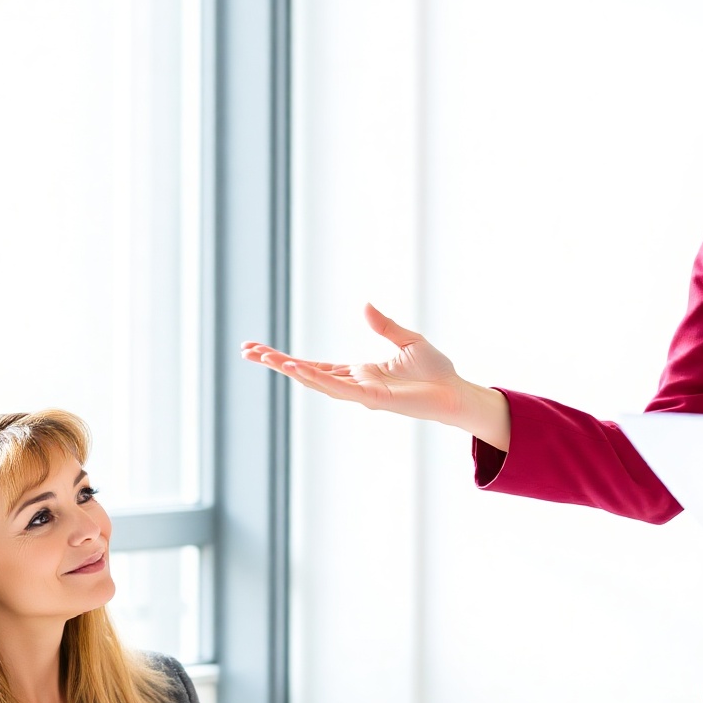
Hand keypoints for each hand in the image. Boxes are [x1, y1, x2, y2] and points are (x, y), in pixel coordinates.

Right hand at [242, 305, 511, 449]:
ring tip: (264, 358)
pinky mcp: (374, 398)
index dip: (287, 359)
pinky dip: (317, 379)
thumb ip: (384, 325)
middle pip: (307, 373)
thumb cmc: (436, 371)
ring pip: (316, 382)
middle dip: (276, 363)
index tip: (259, 349)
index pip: (314, 365)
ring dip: (290, 370)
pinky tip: (298, 369)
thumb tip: (363, 305)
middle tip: (245, 351)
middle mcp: (354, 384)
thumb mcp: (407, 340)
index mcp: (358, 373)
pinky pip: (339, 389)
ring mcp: (361, 393)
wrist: (456, 393)